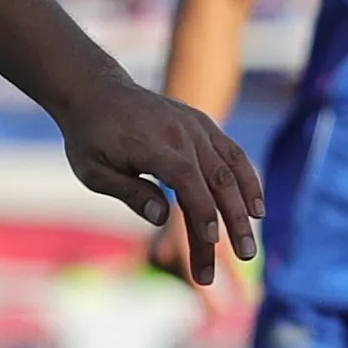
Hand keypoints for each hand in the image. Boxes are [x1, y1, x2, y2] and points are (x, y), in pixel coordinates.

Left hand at [59, 76, 260, 285]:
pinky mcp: (203, 125)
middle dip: (234, 220)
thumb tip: (162, 218)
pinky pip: (232, 153)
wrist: (97, 92)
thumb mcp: (94, 170)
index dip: (202, 208)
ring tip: (250, 243)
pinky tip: (256, 208)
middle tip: (247, 256)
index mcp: (151, 143)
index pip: (186, 178)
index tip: (212, 238)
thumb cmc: (90, 138)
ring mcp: (195, 126)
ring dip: (245, 206)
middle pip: (216, 179)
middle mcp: (180, 132)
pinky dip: (247, 180)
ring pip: (230, 169)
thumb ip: (129, 192)